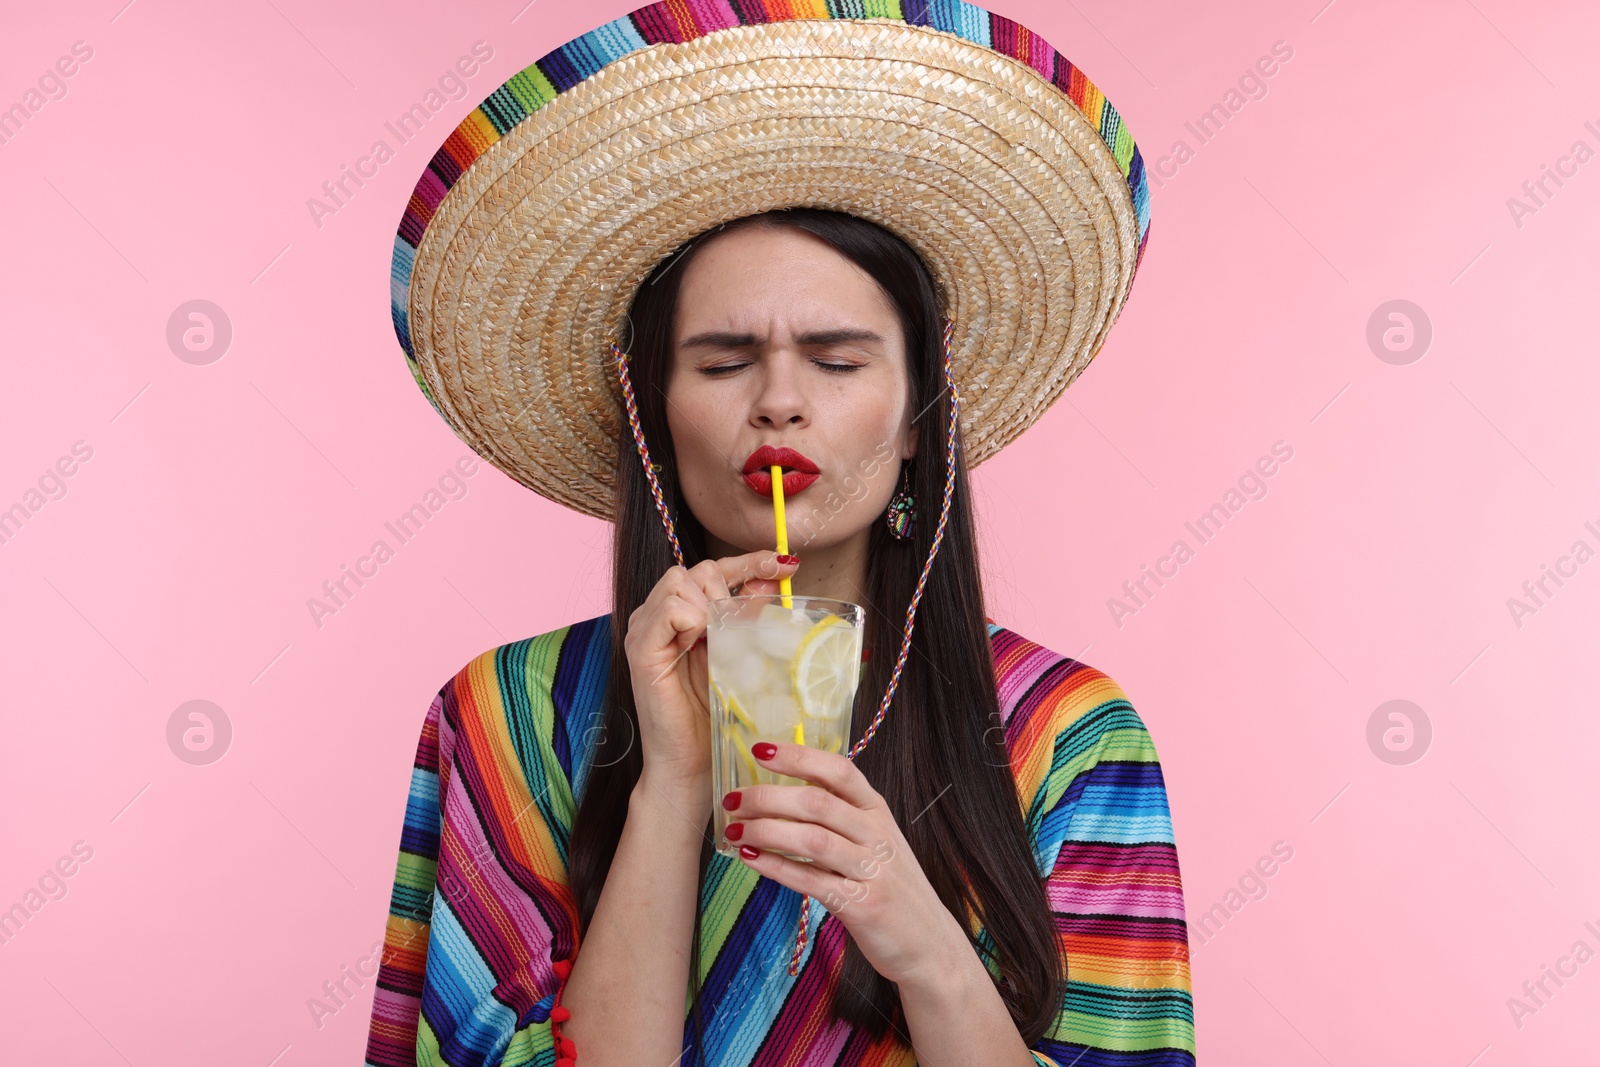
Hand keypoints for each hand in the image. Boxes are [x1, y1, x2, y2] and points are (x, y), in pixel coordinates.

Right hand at [625, 550, 799, 791]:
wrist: (692, 765)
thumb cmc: (716, 718)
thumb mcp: (742, 656)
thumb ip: (750, 616)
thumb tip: (774, 576)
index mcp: (682, 616)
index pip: (714, 570)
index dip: (750, 562)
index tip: (786, 565)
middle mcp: (658, 618)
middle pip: (698, 570)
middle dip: (729, 589)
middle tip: (740, 628)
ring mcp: (645, 631)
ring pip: (680, 581)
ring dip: (710, 605)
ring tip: (718, 641)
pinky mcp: (640, 649)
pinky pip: (668, 608)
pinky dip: (691, 619)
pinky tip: (700, 643)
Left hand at [722, 742, 964, 986]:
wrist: (931, 945)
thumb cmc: (892, 888)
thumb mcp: (876, 842)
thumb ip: (841, 818)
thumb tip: (782, 795)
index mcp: (877, 811)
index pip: (837, 770)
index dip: (798, 757)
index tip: (760, 749)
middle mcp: (877, 835)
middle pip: (816, 802)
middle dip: (767, 796)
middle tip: (732, 799)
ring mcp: (872, 871)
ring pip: (812, 839)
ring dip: (766, 831)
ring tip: (733, 829)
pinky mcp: (862, 906)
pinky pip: (811, 881)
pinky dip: (776, 867)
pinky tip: (751, 858)